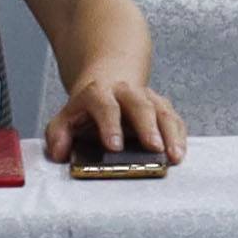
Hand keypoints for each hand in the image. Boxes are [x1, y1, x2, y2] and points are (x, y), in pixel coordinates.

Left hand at [42, 74, 187, 167]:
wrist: (108, 81)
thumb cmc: (87, 109)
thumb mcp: (65, 117)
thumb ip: (58, 134)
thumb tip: (60, 153)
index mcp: (99, 94)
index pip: (105, 106)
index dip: (110, 126)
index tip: (114, 146)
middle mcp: (126, 93)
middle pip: (141, 105)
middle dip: (148, 127)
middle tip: (154, 148)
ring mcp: (148, 98)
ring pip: (163, 111)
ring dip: (171, 134)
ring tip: (174, 156)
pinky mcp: (162, 107)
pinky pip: (175, 119)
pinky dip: (179, 136)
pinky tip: (180, 152)